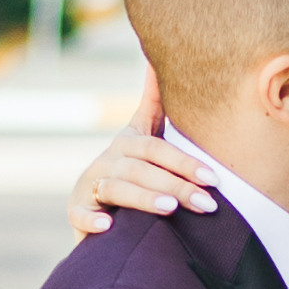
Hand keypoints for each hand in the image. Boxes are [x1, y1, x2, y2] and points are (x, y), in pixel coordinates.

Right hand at [69, 69, 208, 238]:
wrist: (99, 208)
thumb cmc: (133, 170)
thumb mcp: (144, 136)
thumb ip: (154, 103)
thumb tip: (156, 61)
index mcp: (127, 143)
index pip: (157, 148)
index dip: (184, 161)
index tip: (213, 177)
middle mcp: (107, 160)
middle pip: (142, 168)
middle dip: (176, 184)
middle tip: (207, 203)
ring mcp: (89, 185)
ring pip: (117, 189)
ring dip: (143, 198)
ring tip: (169, 208)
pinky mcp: (75, 210)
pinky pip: (80, 214)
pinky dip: (91, 220)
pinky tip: (107, 227)